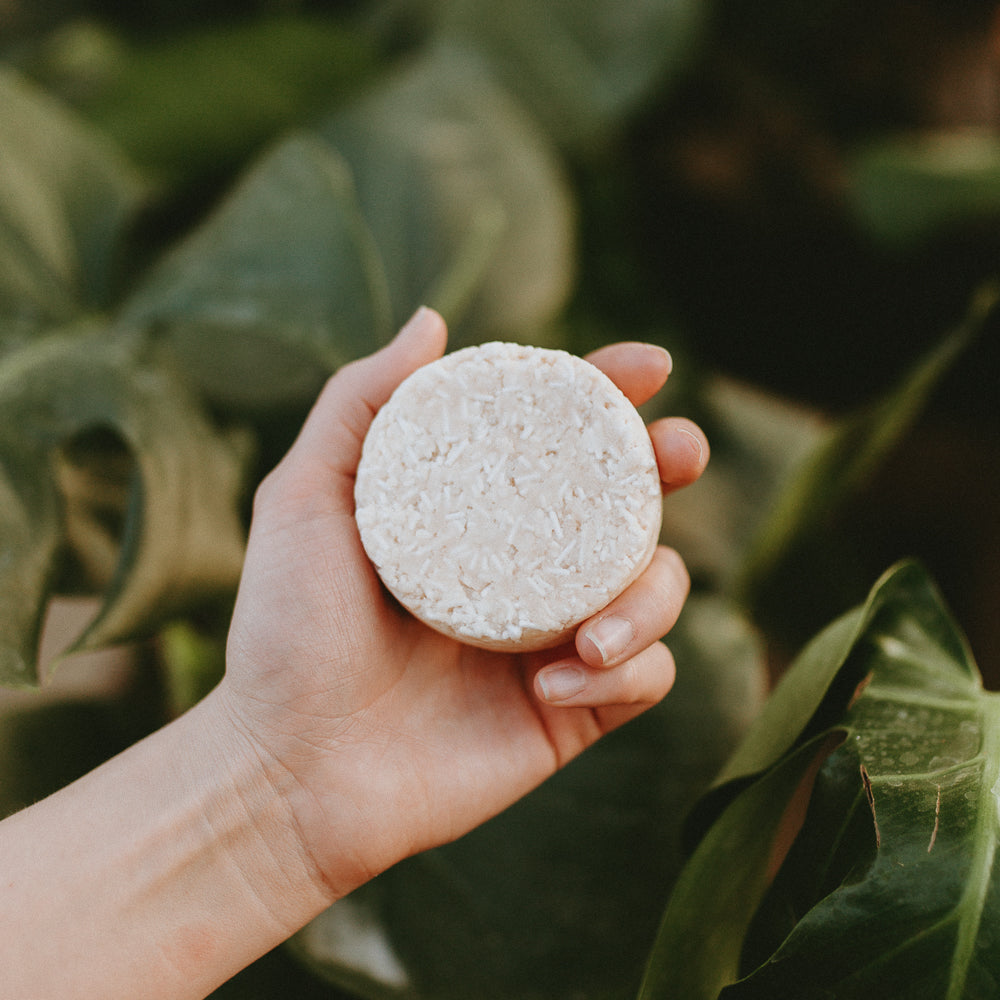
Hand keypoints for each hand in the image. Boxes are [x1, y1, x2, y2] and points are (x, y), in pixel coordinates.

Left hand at [219, 307, 708, 899]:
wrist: (290, 768)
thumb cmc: (287, 630)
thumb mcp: (306, 498)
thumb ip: (360, 405)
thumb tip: (433, 323)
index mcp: (475, 515)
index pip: (557, 441)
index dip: (610, 396)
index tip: (646, 369)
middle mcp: (524, 569)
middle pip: (629, 504)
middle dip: (670, 467)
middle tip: (674, 455)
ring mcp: (555, 640)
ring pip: (658, 589)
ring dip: (650, 597)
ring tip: (585, 634)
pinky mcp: (574, 711)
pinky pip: (644, 678)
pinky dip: (621, 673)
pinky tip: (551, 687)